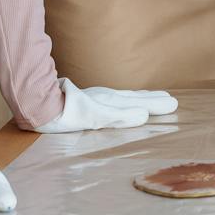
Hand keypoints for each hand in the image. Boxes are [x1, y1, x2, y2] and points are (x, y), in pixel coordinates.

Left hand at [34, 77, 177, 131]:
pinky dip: (124, 102)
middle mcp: (107, 98)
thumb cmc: (68, 114)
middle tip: (170, 99)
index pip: (140, 103)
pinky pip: (113, 101)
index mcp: (113, 102)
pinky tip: (119, 105)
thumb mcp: (96, 117)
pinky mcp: (87, 103)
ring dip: (140, 99)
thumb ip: (120, 116)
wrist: (41, 107)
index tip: (173, 103)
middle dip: (152, 100)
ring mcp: (97, 99)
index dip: (156, 104)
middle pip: (135, 98)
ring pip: (125, 98)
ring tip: (150, 99)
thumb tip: (143, 116)